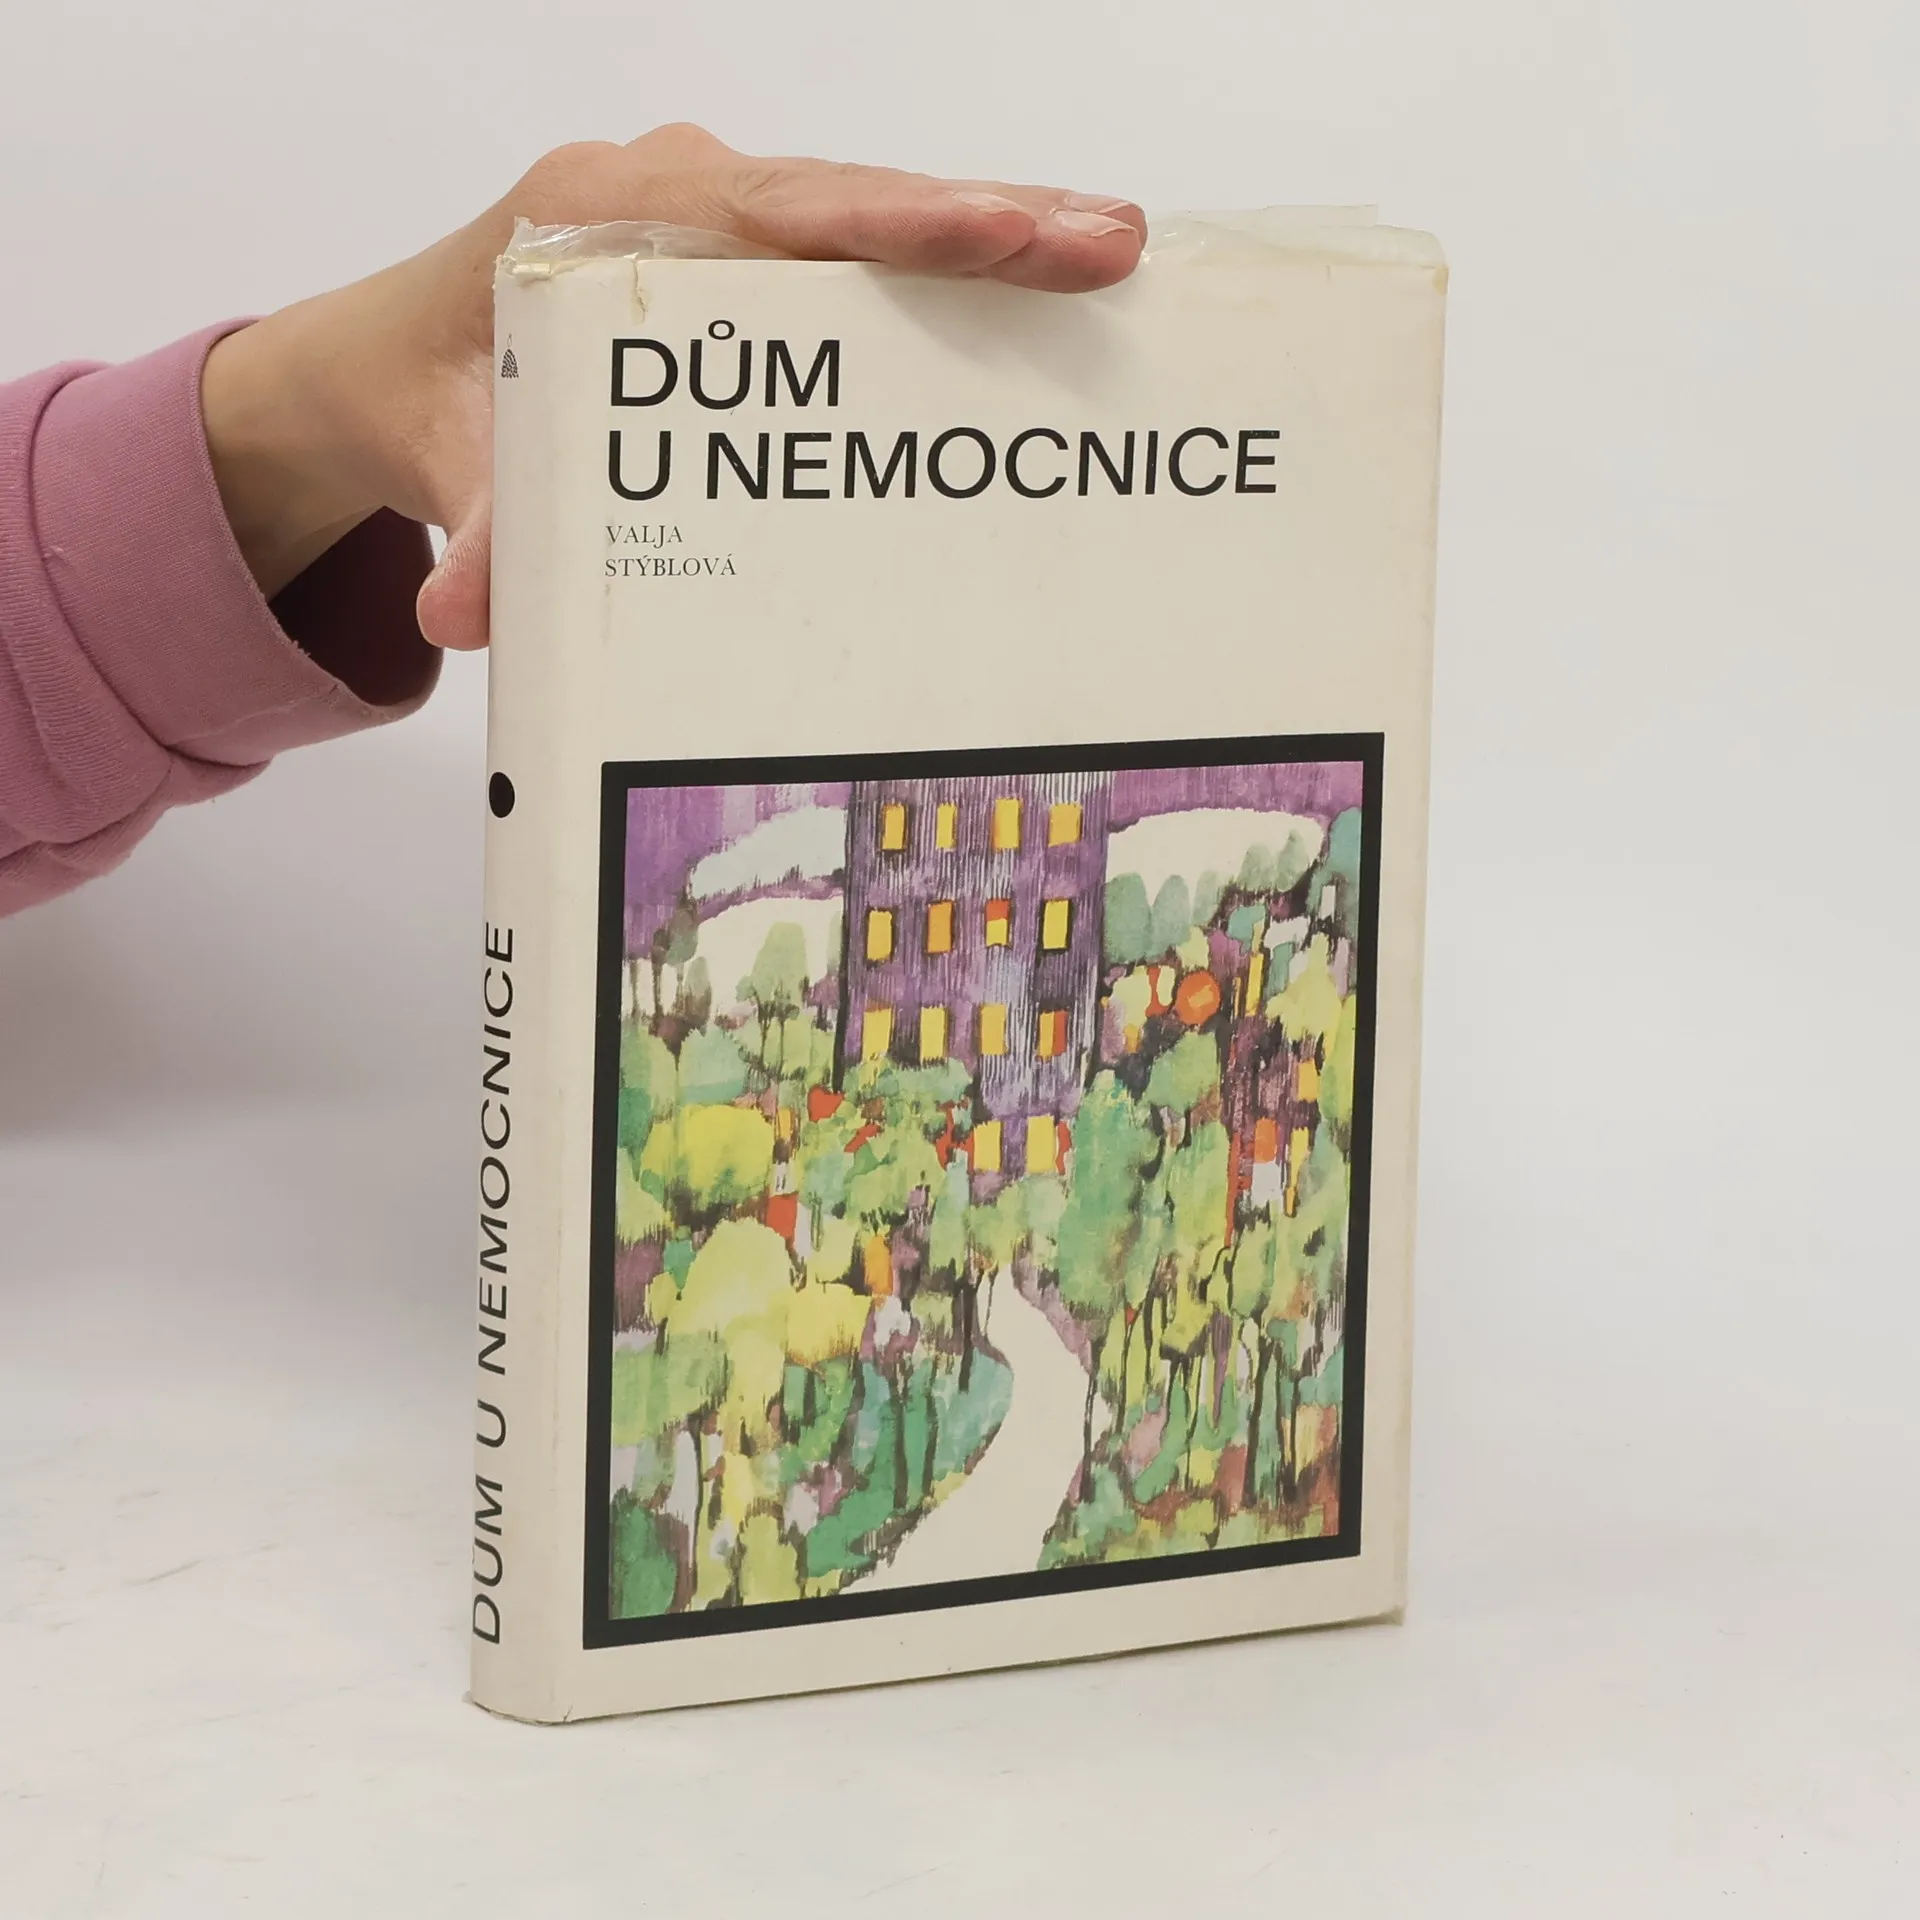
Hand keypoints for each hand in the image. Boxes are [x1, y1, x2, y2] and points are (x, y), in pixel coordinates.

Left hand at [200, 124, 1145, 651]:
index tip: (1006, 236)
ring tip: (1113, 258)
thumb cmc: (434, 389)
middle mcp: (674, 189)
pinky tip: (1040, 289)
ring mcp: (716, 212)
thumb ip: (483, 532)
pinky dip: (949, 264)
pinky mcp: (743, 253)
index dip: (904, 228)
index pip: (783, 215)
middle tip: (1112, 245)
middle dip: (990, 221)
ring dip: (991, 237)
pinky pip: (857, 250)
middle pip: (856, 200)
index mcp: (607, 209)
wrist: (396, 358)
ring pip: (872, 215)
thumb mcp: (456, 464)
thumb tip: (468, 614)